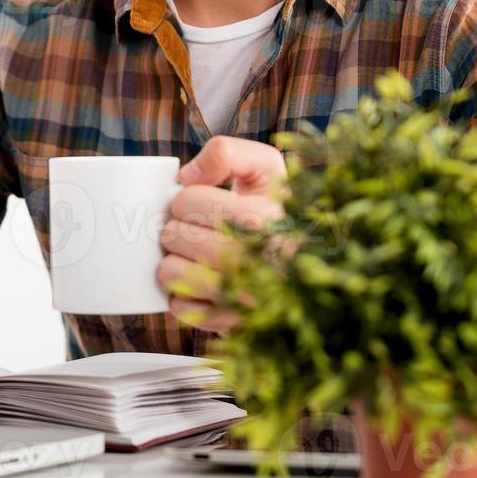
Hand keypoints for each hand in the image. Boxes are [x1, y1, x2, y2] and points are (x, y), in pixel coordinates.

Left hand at [158, 136, 285, 333]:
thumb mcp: (264, 166)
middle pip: (175, 236)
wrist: (305, 263)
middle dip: (175, 228)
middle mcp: (259, 260)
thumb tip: (187, 176)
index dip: (185, 198)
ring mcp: (245, 297)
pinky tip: (202, 282)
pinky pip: (180, 307)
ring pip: (171, 273)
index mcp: (267, 217)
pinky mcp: (231, 324)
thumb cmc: (274, 209)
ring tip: (194, 254)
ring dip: (173, 260)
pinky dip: (182, 295)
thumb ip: (226, 153)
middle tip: (193, 229)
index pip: (189, 201)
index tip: (198, 203)